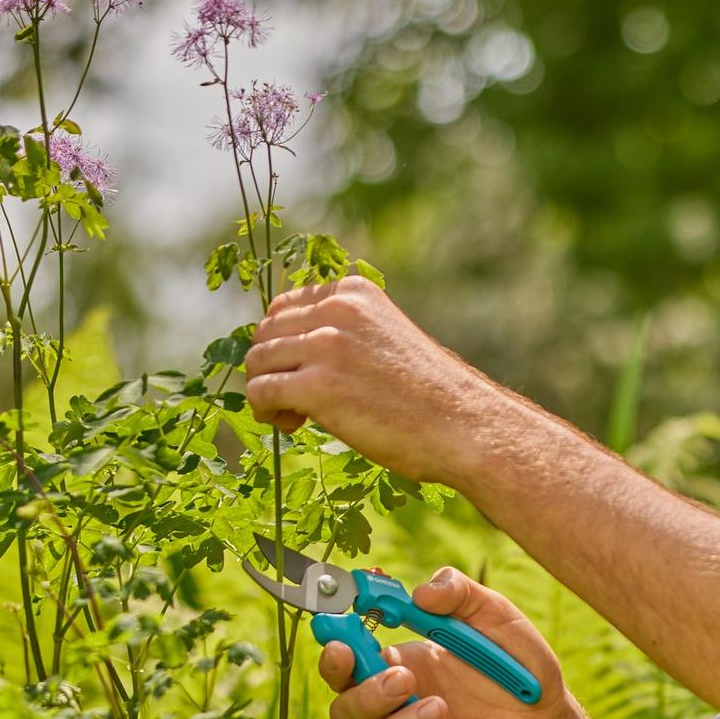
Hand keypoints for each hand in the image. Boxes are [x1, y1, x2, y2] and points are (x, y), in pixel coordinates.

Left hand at [244, 275, 497, 485]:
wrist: (462, 425)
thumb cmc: (426, 392)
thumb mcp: (384, 336)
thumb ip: (342, 330)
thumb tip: (281, 347)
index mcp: (353, 292)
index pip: (283, 306)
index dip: (283, 342)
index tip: (302, 371)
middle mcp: (337, 310)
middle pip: (264, 333)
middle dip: (271, 367)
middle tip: (296, 399)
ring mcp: (326, 346)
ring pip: (257, 362)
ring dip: (267, 391)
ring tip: (296, 414)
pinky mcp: (318, 387)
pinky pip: (261, 392)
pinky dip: (267, 411)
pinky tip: (292, 424)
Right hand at [318, 566, 593, 718]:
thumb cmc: (518, 665)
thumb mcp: (495, 616)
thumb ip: (459, 593)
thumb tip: (419, 593)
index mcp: (402, 664)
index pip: (346, 665)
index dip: (333, 658)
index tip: (342, 644)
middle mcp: (399, 706)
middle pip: (345, 712)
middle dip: (365, 696)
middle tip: (405, 680)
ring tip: (441, 710)